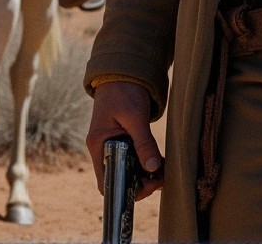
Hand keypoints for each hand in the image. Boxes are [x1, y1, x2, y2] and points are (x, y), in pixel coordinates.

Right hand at [86, 80, 163, 198]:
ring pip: (127, 170)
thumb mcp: (135, 116)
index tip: (145, 187)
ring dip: (144, 175)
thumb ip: (143, 141)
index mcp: (98, 144)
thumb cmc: (124, 90)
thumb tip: (152, 166)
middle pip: (118, 178)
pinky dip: (146, 164)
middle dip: (139, 184)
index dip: (123, 190)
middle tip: (159, 179)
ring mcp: (113, 145)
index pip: (105, 181)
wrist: (123, 72)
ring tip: (162, 172)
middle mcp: (102, 148)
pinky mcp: (124, 140)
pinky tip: (159, 162)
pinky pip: (133, 159)